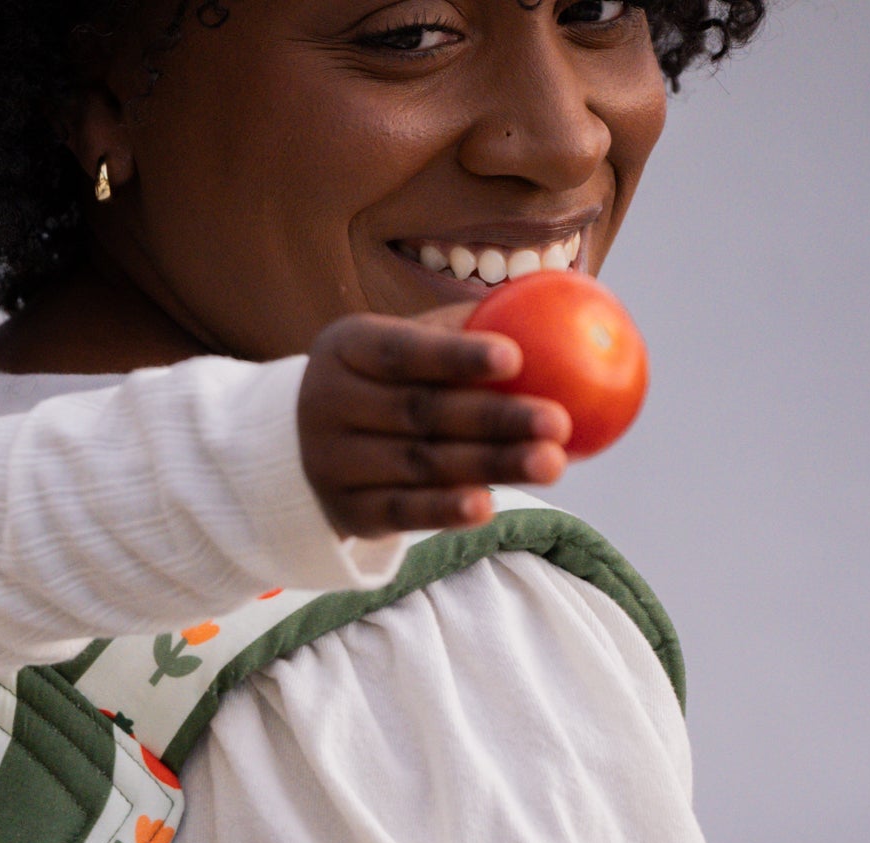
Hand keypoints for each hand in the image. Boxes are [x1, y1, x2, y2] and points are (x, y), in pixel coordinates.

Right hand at [298, 307, 572, 538]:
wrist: (311, 446)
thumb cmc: (386, 380)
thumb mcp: (406, 344)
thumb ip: (461, 330)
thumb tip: (556, 303)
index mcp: (346, 348)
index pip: (402, 351)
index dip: (457, 356)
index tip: (515, 359)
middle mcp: (329, 404)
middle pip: (421, 412)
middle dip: (496, 419)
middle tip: (558, 422)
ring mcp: (331, 463)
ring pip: (420, 465)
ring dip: (491, 467)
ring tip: (552, 464)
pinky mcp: (347, 511)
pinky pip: (402, 512)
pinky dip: (445, 511)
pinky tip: (488, 507)